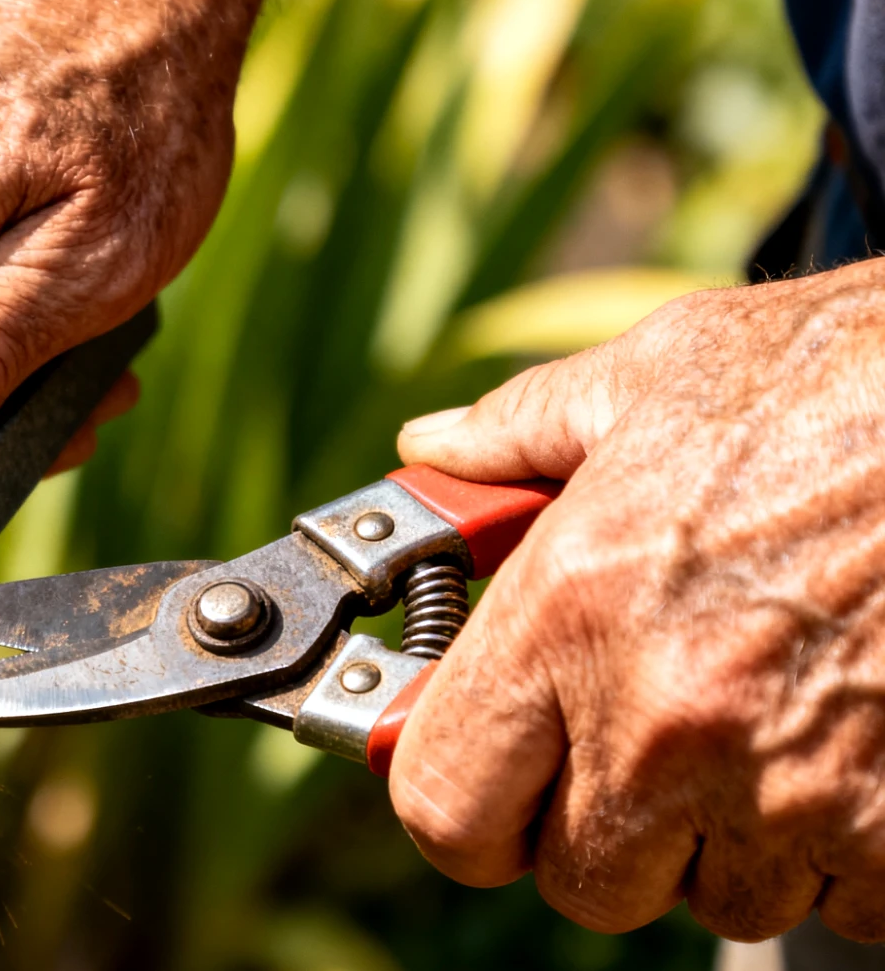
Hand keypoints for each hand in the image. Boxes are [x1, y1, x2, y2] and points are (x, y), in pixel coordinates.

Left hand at [391, 257, 884, 941]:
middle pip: (583, 878)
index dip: (460, 801)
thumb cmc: (842, 381)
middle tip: (644, 736)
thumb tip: (434, 448)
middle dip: (603, 823)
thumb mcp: (654, 374)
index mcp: (569, 612)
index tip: (485, 773)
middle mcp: (664, 721)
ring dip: (732, 834)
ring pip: (723, 896)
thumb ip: (520, 432)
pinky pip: (844, 903)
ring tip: (770, 714)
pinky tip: (851, 745)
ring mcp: (789, 789)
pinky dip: (845, 851)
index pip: (445, 806)